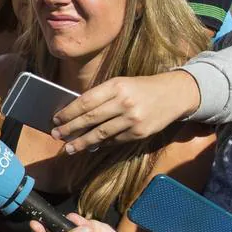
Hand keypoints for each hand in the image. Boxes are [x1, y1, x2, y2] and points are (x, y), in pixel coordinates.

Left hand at [51, 71, 200, 153]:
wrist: (174, 94)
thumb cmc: (141, 88)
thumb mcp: (121, 84)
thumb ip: (101, 97)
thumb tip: (76, 114)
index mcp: (116, 86)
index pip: (86, 101)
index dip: (68, 112)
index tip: (56, 119)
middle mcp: (124, 102)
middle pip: (90, 118)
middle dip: (70, 128)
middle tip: (56, 135)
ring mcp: (133, 119)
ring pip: (100, 134)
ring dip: (82, 142)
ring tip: (69, 148)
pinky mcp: (140, 133)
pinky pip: (114, 141)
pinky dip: (101, 144)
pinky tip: (91, 146)